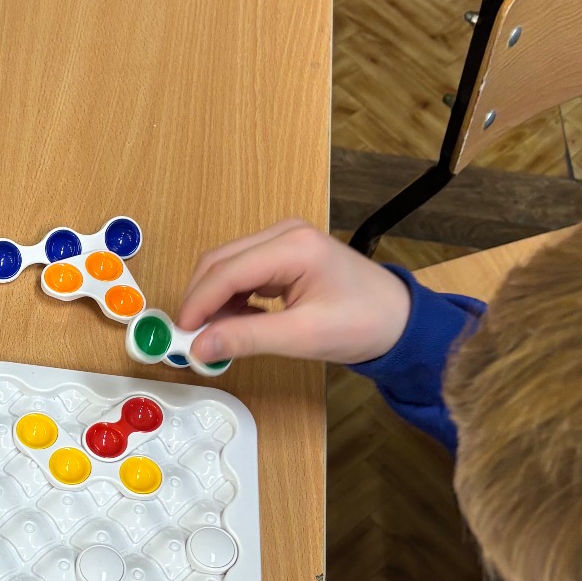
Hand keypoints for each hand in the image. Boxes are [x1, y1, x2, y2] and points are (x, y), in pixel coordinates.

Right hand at [177, 221, 411, 364]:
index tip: (181, 335)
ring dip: (216, 301)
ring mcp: (285, 241)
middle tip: (191, 339)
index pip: (227, 271)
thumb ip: (247, 339)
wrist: (400, 322)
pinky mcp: (285, 254)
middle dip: (201, 301)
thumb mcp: (303, 337)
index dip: (198, 304)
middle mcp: (285, 234)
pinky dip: (233, 299)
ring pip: (228, 267)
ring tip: (219, 336)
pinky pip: (244, 272)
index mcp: (293, 246)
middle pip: (220, 262)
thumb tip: (199, 346)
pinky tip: (240, 324)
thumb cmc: (363, 325)